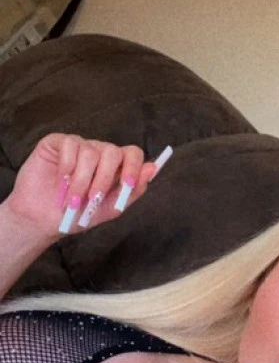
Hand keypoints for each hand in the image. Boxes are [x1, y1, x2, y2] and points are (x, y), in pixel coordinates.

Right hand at [5, 133, 156, 239]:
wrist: (41, 220)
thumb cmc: (75, 214)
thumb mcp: (107, 209)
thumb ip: (131, 191)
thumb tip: (153, 169)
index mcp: (115, 165)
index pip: (133, 153)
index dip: (134, 167)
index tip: (128, 185)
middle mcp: (99, 151)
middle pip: (112, 152)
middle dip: (103, 179)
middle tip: (91, 200)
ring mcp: (79, 145)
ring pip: (90, 152)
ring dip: (81, 181)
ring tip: (70, 201)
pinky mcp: (58, 142)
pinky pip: (70, 145)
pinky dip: (66, 168)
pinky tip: (60, 182)